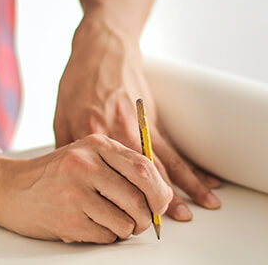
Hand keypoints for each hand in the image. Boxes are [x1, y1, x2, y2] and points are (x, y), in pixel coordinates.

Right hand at [0, 134, 171, 242]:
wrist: (8, 188)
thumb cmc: (54, 175)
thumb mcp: (86, 155)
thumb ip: (121, 166)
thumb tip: (161, 194)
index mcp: (96, 144)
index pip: (144, 167)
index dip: (160, 191)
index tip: (160, 203)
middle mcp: (85, 165)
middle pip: (139, 198)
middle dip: (147, 217)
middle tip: (141, 221)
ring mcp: (75, 192)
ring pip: (125, 221)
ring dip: (125, 229)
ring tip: (111, 223)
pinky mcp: (67, 219)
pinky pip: (106, 236)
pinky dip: (106, 237)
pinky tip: (92, 226)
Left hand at [53, 18, 221, 221]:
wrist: (102, 47)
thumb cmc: (78, 80)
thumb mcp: (61, 115)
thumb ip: (67, 150)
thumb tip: (70, 181)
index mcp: (92, 135)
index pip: (108, 176)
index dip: (121, 199)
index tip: (131, 220)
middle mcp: (120, 132)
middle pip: (144, 172)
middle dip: (162, 198)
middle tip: (177, 220)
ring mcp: (140, 125)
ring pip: (167, 161)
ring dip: (187, 185)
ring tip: (205, 205)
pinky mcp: (153, 118)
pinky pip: (175, 148)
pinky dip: (192, 165)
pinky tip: (207, 180)